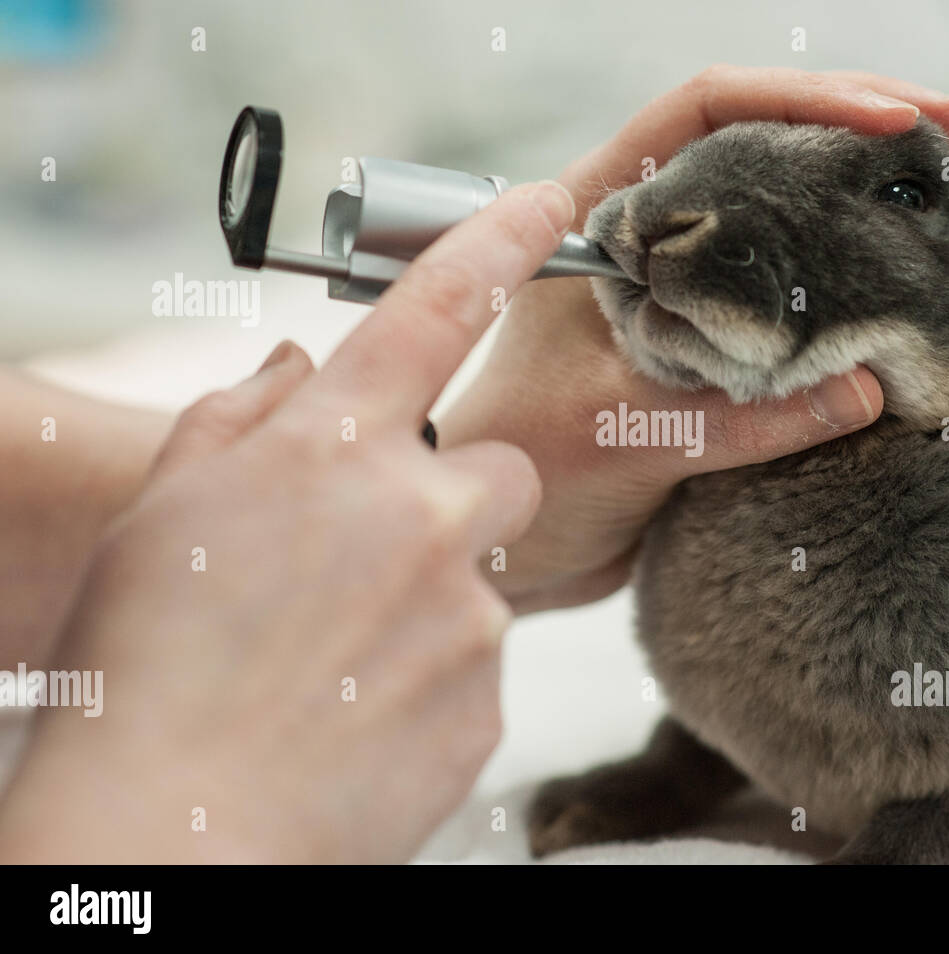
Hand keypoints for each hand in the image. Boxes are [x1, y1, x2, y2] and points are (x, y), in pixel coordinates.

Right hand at [0, 180, 576, 862]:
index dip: (500, 242)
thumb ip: (239, 421)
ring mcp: (465, 607)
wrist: (169, 829)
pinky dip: (431, 680)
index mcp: (330, 449)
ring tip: (338, 665)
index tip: (551, 203)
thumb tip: (294, 368)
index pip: (436, 309)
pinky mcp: (489, 695)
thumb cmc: (143, 669)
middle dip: (457, 501)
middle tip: (377, 562)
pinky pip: (477, 665)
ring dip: (429, 605)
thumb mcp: (165, 513)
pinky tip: (357, 716)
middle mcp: (419, 512)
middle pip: (498, 471)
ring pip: (480, 579)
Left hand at [438, 65, 948, 611]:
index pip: (704, 113)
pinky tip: (940, 276)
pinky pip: (803, 300)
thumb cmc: (516, 476)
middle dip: (875, 136)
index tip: (896, 121)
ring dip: (888, 200)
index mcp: (598, 216)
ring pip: (797, 218)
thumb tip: (865, 388)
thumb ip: (730, 417)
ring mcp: (691, 291)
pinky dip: (869, 286)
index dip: (803, 102)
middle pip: (770, 149)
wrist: (500, 550)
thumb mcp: (615, 437)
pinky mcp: (721, 347)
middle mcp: (651, 237)